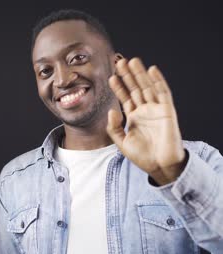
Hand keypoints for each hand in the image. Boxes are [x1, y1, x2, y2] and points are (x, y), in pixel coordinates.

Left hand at [106, 58, 186, 184]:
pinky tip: (151, 70)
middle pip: (135, 88)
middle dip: (128, 76)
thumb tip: (111, 110)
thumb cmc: (143, 156)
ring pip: (147, 87)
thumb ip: (114, 128)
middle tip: (119, 61)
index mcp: (134, 117)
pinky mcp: (167, 111)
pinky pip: (163, 93)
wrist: (160, 166)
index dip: (119, 87)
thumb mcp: (122, 143)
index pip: (125, 98)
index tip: (111, 76)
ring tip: (132, 61)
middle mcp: (145, 111)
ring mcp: (156, 109)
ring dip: (140, 74)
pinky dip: (158, 81)